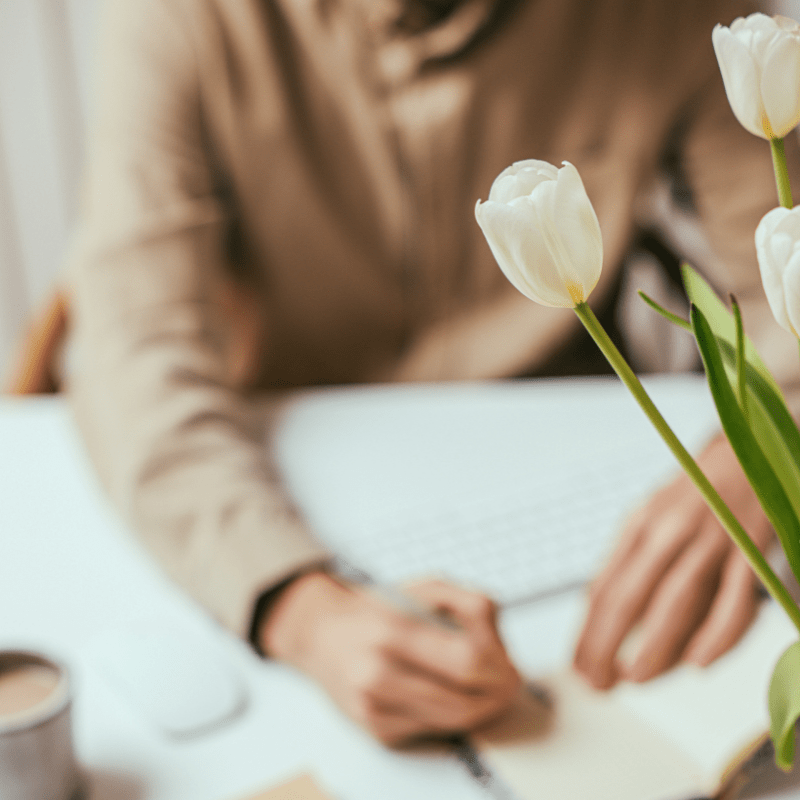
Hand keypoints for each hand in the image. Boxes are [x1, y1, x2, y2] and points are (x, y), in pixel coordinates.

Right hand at [258, 571, 520, 744]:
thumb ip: (468, 601)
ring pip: (455, 722)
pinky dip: (454, 714)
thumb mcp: (422, 586)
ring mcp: (375, 708)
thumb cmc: (377, 610)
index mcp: (391, 629)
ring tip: (488, 686)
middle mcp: (378, 673)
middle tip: (510, 680)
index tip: (510, 661)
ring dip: (483, 707)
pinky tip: (452, 694)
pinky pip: (436, 730)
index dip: (500, 666)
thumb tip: (501, 640)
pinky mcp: (377, 732)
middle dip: (499, 693)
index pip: (467, 662)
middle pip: (466, 701)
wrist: (321, 635)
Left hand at [573, 433, 772, 689]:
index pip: (603, 586)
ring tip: (634, 678)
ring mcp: (711, 542)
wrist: (742, 455)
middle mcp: (669, 533)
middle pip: (629, 597)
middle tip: (597, 682)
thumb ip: (625, 560)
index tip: (577, 662)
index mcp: (638, 525)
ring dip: (653, 647)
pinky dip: (717, 636)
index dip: (587, 630)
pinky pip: (735, 601)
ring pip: (676, 603)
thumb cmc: (690, 496)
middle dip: (607, 645)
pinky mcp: (750, 552)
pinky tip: (698, 663)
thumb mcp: (647, 518)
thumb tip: (597, 610)